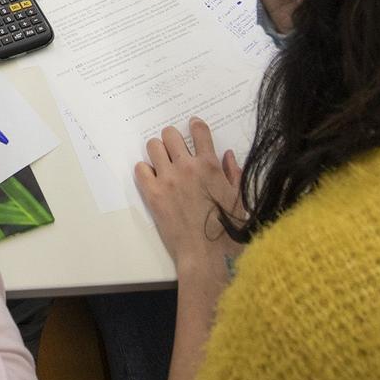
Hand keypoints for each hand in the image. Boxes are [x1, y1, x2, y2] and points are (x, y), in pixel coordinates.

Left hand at [133, 118, 243, 276]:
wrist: (205, 255)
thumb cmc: (226, 231)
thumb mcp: (238, 199)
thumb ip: (234, 174)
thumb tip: (228, 155)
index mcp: (210, 166)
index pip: (199, 131)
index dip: (195, 125)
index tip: (192, 125)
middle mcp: (187, 167)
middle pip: (170, 134)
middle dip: (173, 139)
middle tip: (175, 151)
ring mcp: (168, 179)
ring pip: (153, 146)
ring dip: (158, 152)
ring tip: (162, 163)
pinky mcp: (153, 194)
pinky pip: (140, 168)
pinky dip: (145, 170)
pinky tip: (153, 179)